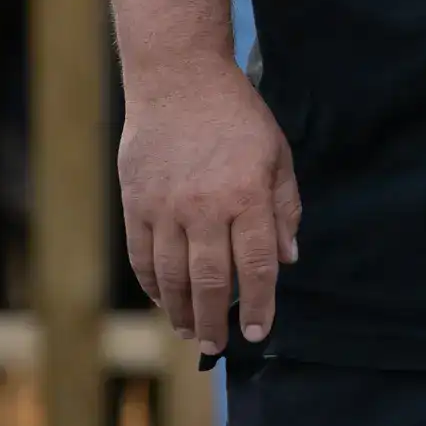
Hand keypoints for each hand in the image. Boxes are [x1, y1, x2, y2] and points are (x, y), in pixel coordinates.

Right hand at [120, 59, 300, 353]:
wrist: (179, 80)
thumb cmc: (237, 116)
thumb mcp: (277, 154)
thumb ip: (285, 208)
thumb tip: (289, 259)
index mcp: (247, 196)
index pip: (256, 265)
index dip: (259, 304)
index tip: (258, 331)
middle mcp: (205, 208)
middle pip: (210, 280)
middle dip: (215, 321)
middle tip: (219, 346)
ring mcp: (166, 207)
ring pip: (172, 275)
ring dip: (181, 310)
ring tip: (189, 332)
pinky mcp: (136, 203)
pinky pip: (142, 256)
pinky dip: (152, 284)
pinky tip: (162, 300)